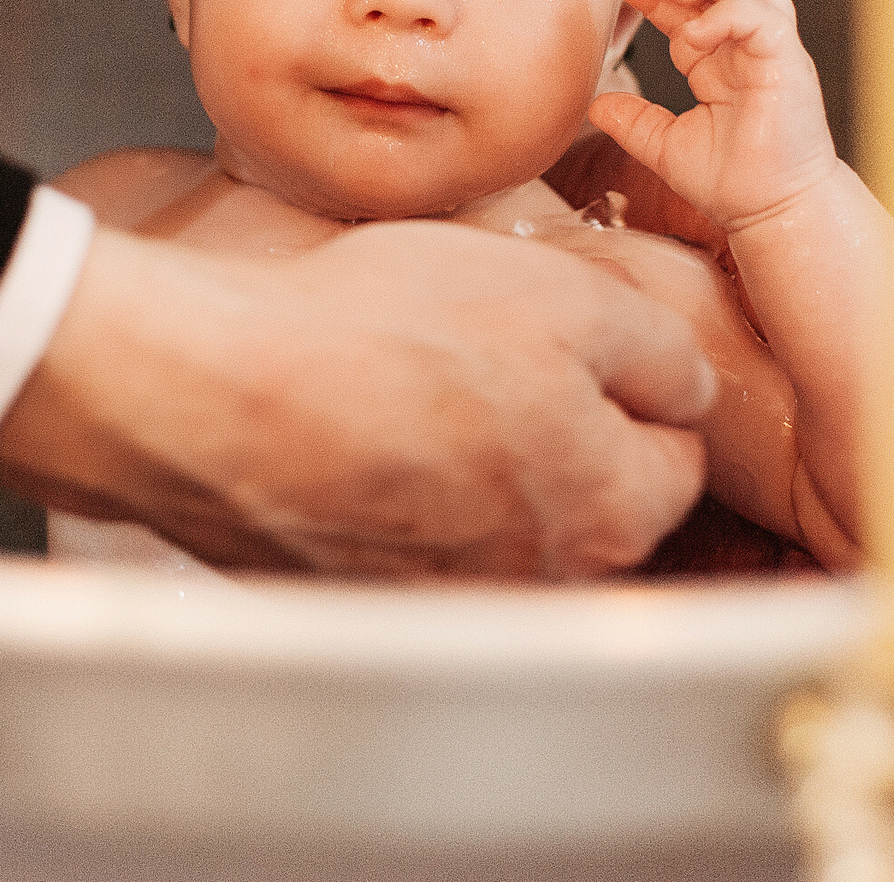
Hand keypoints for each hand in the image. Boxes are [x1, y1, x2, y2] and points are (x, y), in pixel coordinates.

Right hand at [0, 222, 715, 578]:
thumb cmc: (376, 336)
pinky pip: (414, 534)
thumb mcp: (559, 294)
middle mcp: (540, 582)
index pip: (677, 454)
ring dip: (478, 460)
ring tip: (413, 382)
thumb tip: (686, 384)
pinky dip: (399, 489)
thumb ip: (656, 347)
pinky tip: (358, 428)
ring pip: (503, 517)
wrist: (207, 397)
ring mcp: (448, 599)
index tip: (576, 337)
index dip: (631, 377)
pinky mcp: (365, 594)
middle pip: (592, 496)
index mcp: (609, 512)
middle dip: (563, 428)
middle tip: (488, 350)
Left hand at [588, 0, 839, 236]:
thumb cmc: (736, 185)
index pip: (688, 12)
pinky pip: (762, 19)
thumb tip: (597, 105)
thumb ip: (634, 122)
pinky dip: (726, 14)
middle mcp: (746, 51)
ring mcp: (771, 53)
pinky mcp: (788, 63)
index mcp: (720, 65)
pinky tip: (693, 31)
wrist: (771, 215)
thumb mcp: (666, 146)